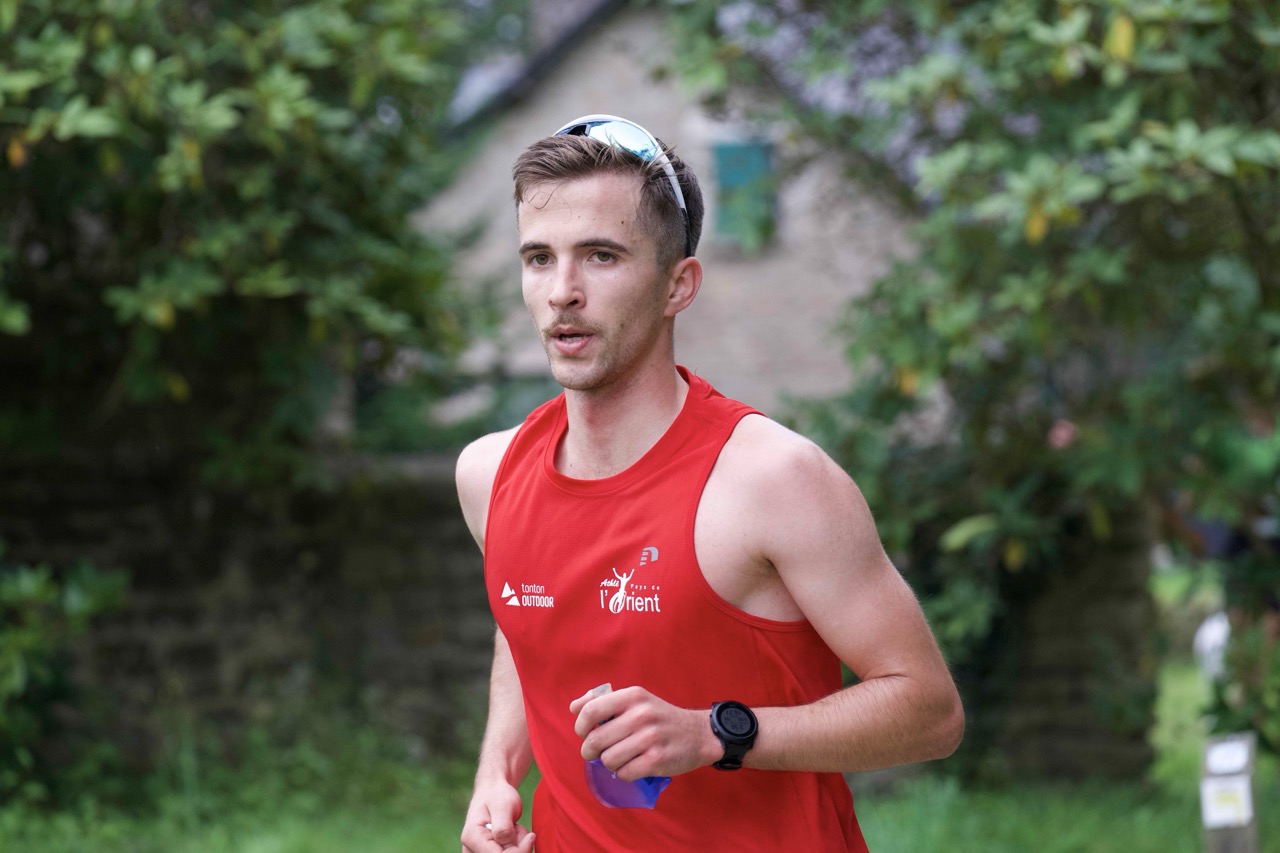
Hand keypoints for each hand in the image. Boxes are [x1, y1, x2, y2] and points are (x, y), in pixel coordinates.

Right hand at [460, 779, 534, 851]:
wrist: (493, 792)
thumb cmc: (497, 795)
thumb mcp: (502, 806)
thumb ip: (503, 827)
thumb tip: (506, 844)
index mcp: (472, 838)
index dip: (519, 851)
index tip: (530, 836)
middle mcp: (471, 850)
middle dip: (518, 847)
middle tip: (518, 827)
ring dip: (517, 846)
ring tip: (513, 827)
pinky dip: (516, 848)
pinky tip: (512, 835)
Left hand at [569, 685, 720, 780]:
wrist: (698, 734)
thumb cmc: (659, 717)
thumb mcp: (636, 700)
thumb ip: (604, 701)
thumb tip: (574, 707)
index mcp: (632, 696)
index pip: (591, 711)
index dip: (580, 727)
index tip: (584, 733)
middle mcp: (641, 715)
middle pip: (595, 741)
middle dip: (590, 752)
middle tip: (597, 753)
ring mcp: (649, 738)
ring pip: (608, 760)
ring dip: (610, 763)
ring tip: (621, 757)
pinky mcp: (657, 760)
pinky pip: (624, 773)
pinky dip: (625, 773)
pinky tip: (634, 765)